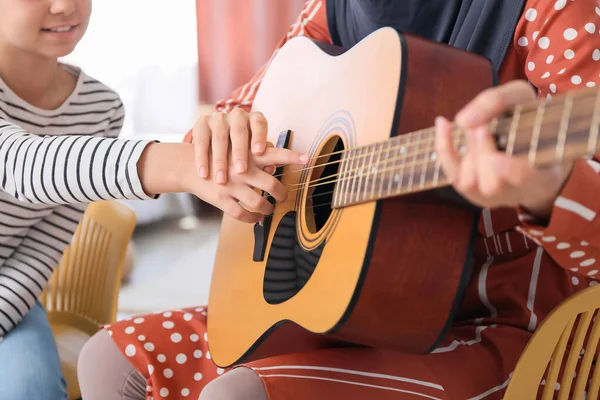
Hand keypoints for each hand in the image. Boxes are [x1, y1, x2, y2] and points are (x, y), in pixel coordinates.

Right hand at [183, 145, 307, 222]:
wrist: (190, 166)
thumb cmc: (219, 157)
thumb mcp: (237, 150)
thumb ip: (256, 157)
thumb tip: (273, 166)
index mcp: (248, 154)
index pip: (275, 153)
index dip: (292, 157)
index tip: (308, 159)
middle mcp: (241, 169)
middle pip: (271, 184)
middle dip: (281, 194)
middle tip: (284, 196)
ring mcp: (231, 185)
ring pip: (258, 203)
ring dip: (267, 209)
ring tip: (269, 209)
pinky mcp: (221, 199)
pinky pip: (242, 214)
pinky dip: (252, 218)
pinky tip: (256, 217)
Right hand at [192, 108, 272, 183]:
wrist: (216, 149)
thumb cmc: (244, 153)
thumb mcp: (256, 154)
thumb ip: (264, 160)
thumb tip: (271, 169)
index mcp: (255, 120)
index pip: (259, 123)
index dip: (259, 136)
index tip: (259, 152)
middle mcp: (237, 116)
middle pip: (239, 132)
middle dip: (240, 152)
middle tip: (241, 171)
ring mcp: (218, 119)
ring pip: (219, 138)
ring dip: (220, 160)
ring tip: (221, 180)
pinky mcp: (202, 124)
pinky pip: (200, 141)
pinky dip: (202, 159)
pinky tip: (204, 174)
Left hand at [434, 80, 572, 218]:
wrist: (521, 144)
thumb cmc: (526, 119)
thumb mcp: (521, 98)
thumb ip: (497, 102)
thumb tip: (462, 121)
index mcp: (542, 176)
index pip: (525, 180)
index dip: (511, 172)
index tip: (497, 158)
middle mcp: (515, 192)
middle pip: (490, 182)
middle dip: (482, 150)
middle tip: (485, 127)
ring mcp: (489, 195)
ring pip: (469, 181)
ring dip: (469, 149)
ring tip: (479, 128)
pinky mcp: (469, 189)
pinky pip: (451, 173)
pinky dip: (445, 147)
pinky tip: (443, 122)